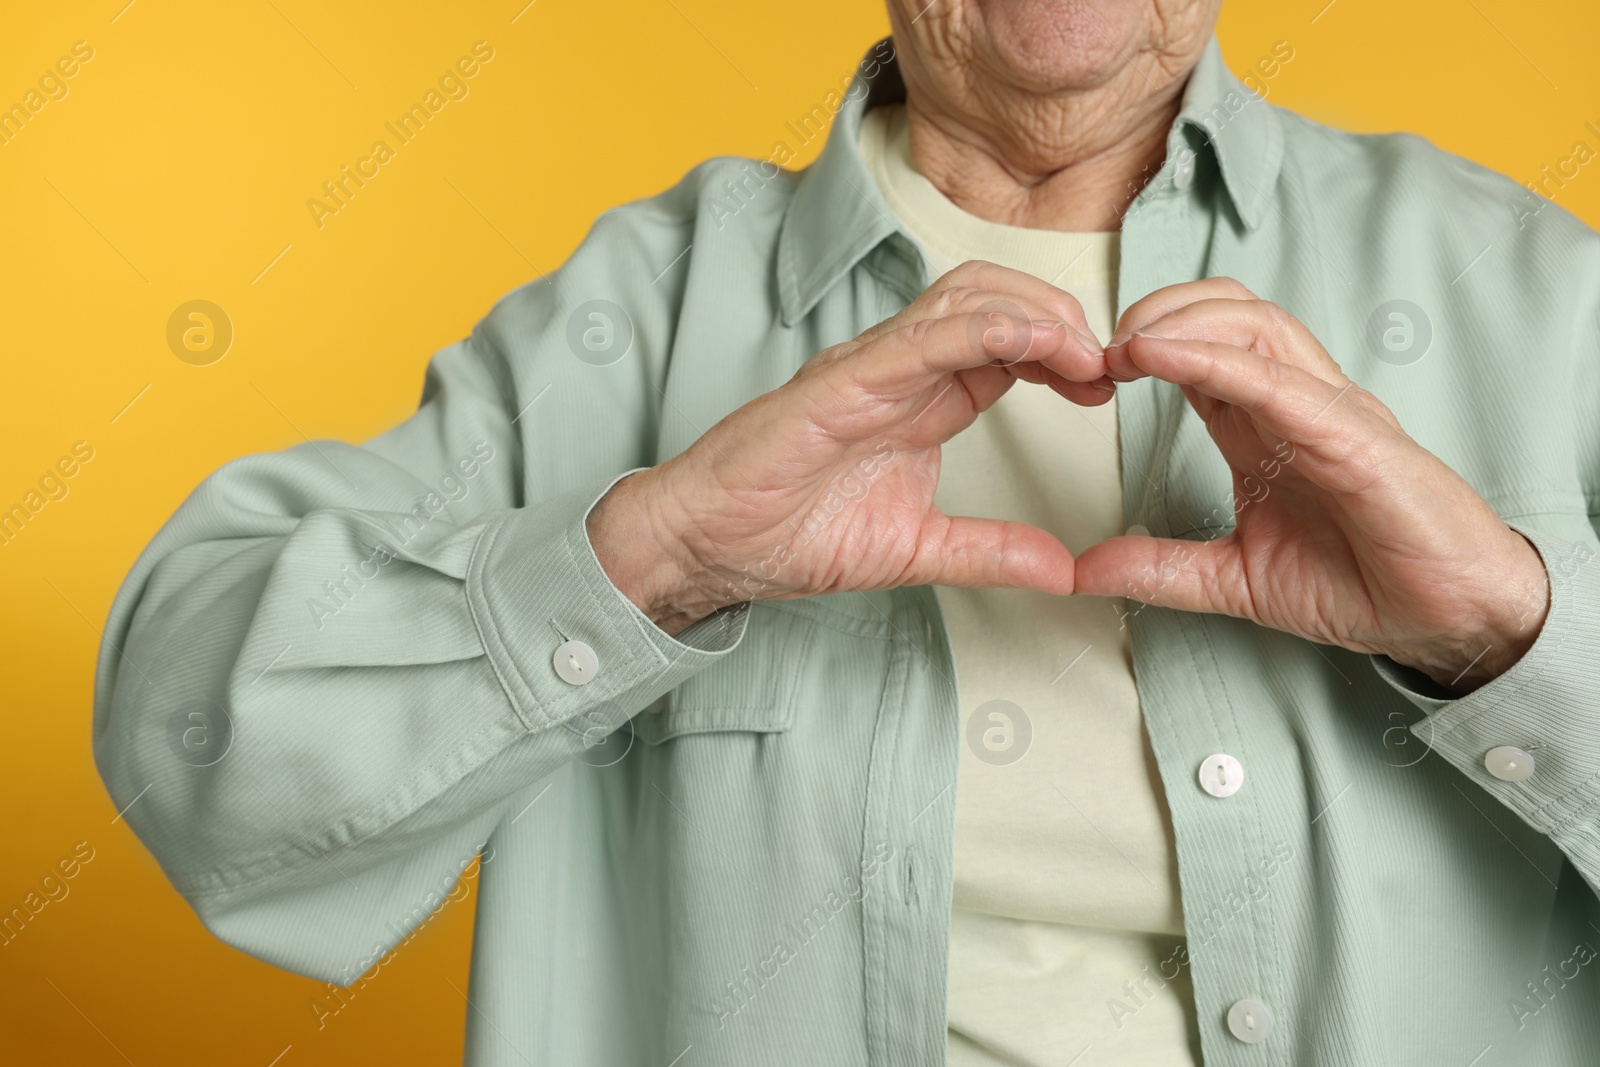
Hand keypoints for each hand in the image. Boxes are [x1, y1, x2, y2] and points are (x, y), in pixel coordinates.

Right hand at [589, 261, 1113, 634]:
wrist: (708, 546)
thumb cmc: (787, 535)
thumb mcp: (916, 550)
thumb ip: (989, 553)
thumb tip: (1062, 571)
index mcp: (920, 399)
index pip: (1007, 344)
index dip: (1064, 351)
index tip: (1106, 385)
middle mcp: (899, 367)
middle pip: (997, 300)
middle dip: (1061, 317)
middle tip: (1106, 363)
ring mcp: (871, 365)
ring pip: (968, 298)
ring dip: (1037, 313)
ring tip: (1085, 352)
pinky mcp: (842, 378)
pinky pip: (924, 336)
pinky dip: (987, 329)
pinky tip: (1036, 343)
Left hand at [1073, 278, 1548, 691]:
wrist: (1448, 621)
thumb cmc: (1362, 584)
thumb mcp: (1235, 581)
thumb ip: (1162, 571)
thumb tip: (1084, 572)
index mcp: (1267, 427)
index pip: (1204, 348)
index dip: (1145, 341)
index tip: (1090, 367)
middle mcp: (1298, 405)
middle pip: (1230, 312)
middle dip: (1159, 311)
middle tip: (1101, 348)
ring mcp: (1331, 414)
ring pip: (1257, 325)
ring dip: (1182, 323)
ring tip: (1127, 345)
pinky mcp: (1356, 439)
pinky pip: (1280, 382)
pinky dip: (1216, 361)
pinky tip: (1162, 358)